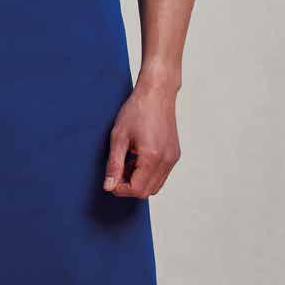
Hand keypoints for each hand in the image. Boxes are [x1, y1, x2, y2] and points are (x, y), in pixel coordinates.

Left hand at [103, 76, 180, 198]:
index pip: (136, 190)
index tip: (111, 178)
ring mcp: (173, 158)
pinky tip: (138, 157)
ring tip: (128, 161)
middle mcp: (166, 160)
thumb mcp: (118, 137)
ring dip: (139, 180)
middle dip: (130, 186)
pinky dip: (148, 173)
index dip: (121, 188)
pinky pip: (162, 175)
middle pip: (147, 191)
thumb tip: (109, 187)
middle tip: (118, 169)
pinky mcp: (175, 154)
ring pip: (155, 185)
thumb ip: (113, 165)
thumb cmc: (138, 109)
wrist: (157, 93)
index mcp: (152, 157)